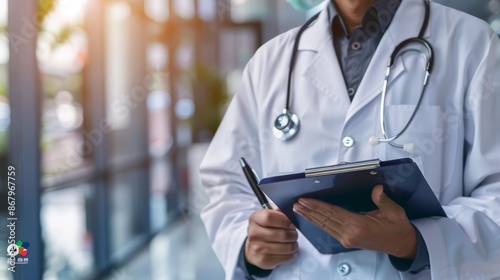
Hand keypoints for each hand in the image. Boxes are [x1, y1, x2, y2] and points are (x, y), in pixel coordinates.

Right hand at [245, 209, 297, 269]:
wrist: (253, 248)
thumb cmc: (264, 229)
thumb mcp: (267, 215)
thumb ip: (278, 212)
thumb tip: (289, 213)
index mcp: (254, 219)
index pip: (269, 217)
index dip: (284, 220)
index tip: (290, 223)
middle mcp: (253, 234)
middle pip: (282, 234)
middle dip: (293, 234)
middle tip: (294, 233)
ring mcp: (257, 248)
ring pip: (286, 247)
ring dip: (294, 244)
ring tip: (293, 242)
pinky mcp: (264, 260)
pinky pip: (286, 257)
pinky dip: (291, 253)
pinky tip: (287, 250)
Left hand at [293, 185, 416, 258]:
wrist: (402, 245)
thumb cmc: (398, 228)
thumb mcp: (395, 212)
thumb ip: (383, 200)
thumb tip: (376, 189)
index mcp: (358, 226)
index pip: (332, 213)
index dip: (317, 206)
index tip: (304, 200)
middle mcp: (349, 234)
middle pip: (324, 220)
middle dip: (309, 211)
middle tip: (296, 203)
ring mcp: (347, 239)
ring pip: (324, 226)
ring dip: (311, 217)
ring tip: (298, 209)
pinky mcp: (347, 241)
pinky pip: (329, 230)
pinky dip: (318, 223)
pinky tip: (311, 218)